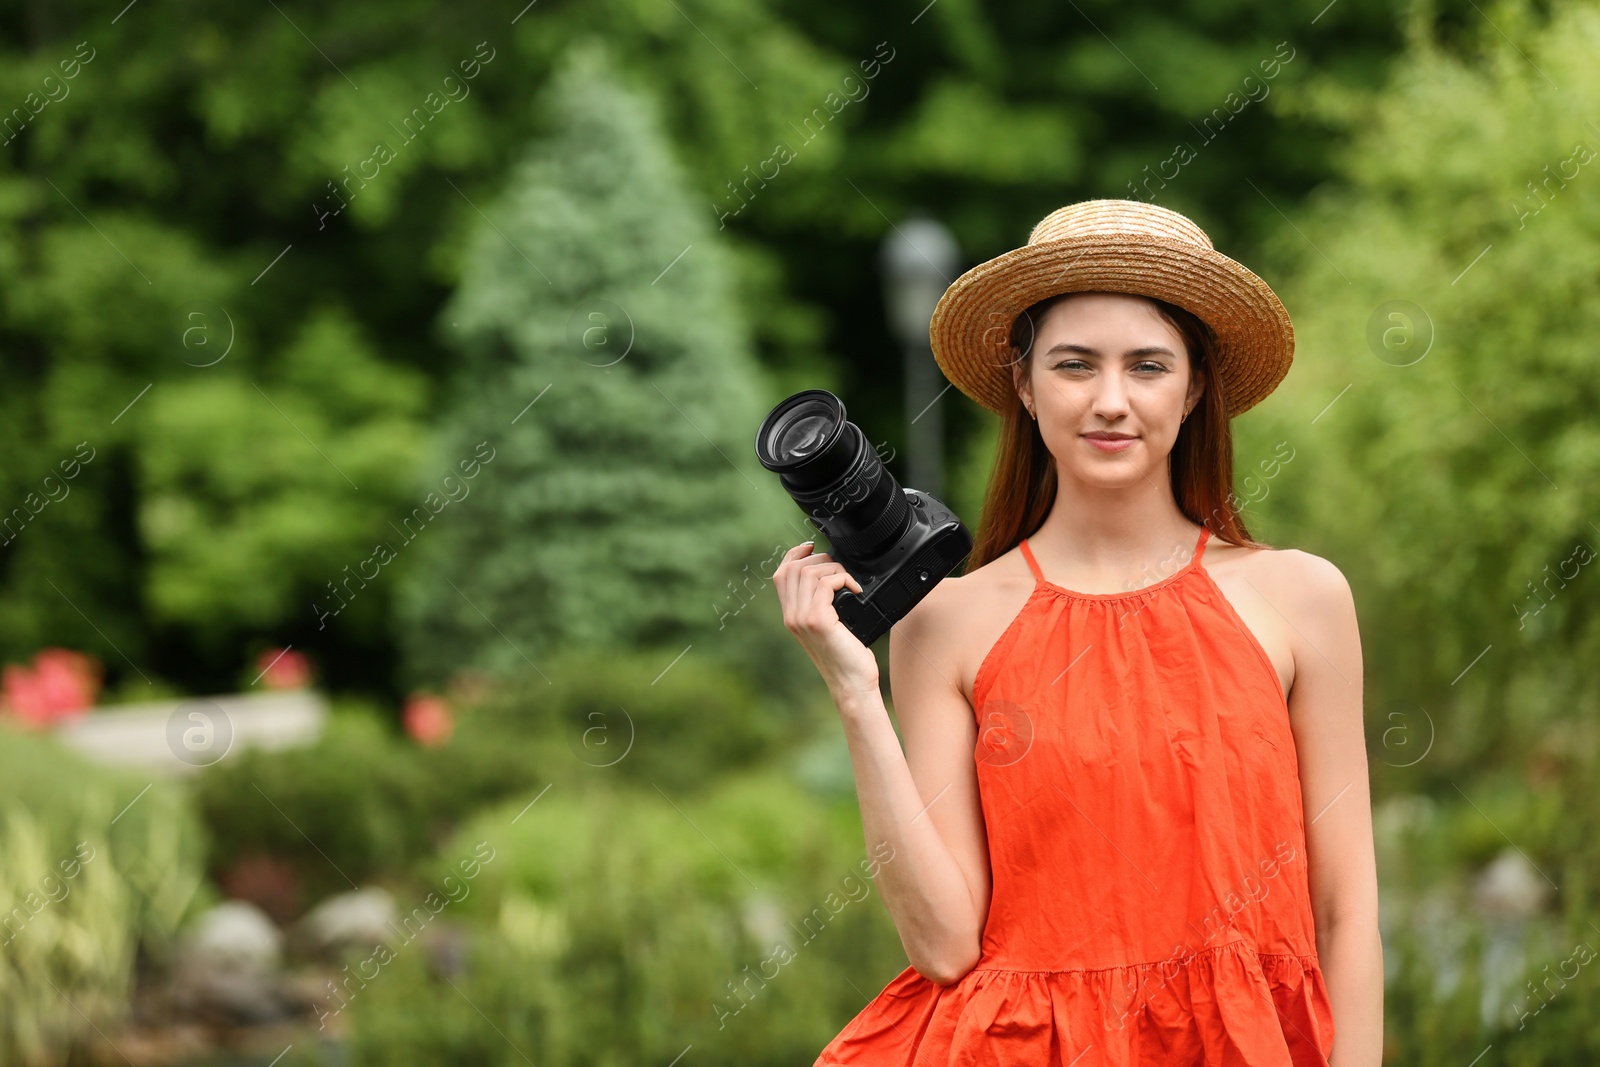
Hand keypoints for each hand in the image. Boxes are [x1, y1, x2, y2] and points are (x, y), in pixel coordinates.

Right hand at [774, 542, 879, 702]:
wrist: (852, 685)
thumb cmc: (846, 658)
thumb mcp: (828, 627)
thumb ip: (821, 605)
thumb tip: (830, 576)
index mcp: (791, 616)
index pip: (782, 573)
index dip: (795, 554)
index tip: (812, 547)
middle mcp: (791, 616)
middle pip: (795, 567)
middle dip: (821, 559)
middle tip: (841, 571)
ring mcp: (802, 618)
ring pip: (810, 571)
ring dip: (835, 569)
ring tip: (849, 582)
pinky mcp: (818, 620)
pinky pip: (826, 583)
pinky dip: (844, 579)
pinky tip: (855, 590)